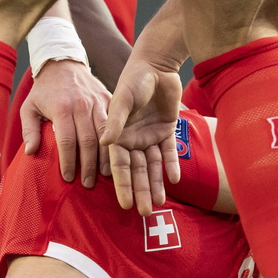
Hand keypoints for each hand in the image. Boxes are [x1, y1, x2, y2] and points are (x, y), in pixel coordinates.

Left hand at [21, 60, 110, 187]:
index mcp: (62, 108)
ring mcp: (97, 101)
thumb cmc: (44, 90)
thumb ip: (29, 130)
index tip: (67, 177)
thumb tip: (31, 152)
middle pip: (88, 141)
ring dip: (104, 157)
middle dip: (88, 166)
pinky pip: (114, 123)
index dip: (68, 162)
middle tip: (87, 183)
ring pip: (105, 134)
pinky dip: (115, 141)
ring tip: (103, 175)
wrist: (63, 63)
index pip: (67, 141)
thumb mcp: (29, 107)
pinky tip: (114, 156)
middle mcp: (81, 105)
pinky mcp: (108, 99)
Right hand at [100, 52, 182, 214]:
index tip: (125, 204)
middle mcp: (133, 139)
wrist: (156, 64)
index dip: (122, 185)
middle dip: (141, 191)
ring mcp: (149, 136)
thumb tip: (104, 142)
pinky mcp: (166, 130)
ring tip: (159, 204)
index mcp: (118, 135)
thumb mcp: (122, 99)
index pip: (119, 165)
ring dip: (155, 184)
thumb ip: (115, 121)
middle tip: (145, 213)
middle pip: (137, 170)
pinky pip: (169, 152)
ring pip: (153, 165)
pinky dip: (171, 165)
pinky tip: (174, 180)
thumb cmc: (134, 79)